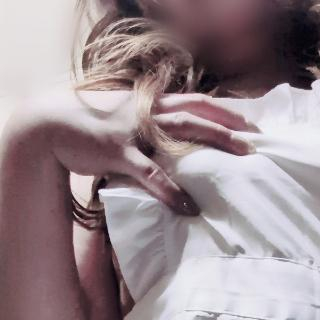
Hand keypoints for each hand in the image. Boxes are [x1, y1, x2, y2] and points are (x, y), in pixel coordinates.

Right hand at [11, 85, 260, 215]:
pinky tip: (189, 208)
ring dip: (213, 147)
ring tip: (240, 165)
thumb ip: (153, 128)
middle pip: (197, 116)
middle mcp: (148, 113)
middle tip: (256, 146)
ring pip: (181, 136)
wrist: (53, 125)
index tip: (252, 126)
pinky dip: (172, 192)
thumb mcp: (128, 120)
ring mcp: (135, 131)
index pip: (196, 101)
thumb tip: (178, 147)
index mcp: (152, 104)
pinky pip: (151, 174)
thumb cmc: (95, 127)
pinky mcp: (119, 153)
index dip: (225, 111)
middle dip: (229, 130)